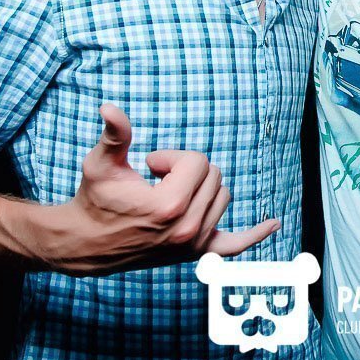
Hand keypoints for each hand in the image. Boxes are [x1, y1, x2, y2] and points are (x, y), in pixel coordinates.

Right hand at [40, 103, 278, 275]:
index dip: (171, 157)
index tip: (150, 166)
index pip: (197, 161)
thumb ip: (114, 135)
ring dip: (202, 188)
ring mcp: (194, 244)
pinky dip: (255, 234)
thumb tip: (109, 106)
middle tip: (156, 179)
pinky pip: (234, 245)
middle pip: (213, 176)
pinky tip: (273, 222)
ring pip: (223, 196)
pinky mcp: (196, 253)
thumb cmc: (95, 198)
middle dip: (186, 170)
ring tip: (169, 195)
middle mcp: (187, 228)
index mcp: (169, 206)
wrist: (87, 243)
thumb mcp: (101, 164)